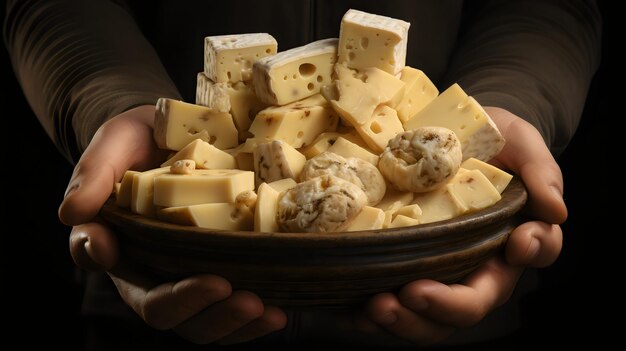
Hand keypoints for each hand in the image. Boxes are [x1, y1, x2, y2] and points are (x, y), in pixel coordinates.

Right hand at [59, 106, 285, 343]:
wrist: (168, 133)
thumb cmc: (136, 140)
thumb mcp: (113, 144)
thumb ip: (93, 174)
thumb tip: (73, 213)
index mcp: (120, 248)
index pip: (135, 287)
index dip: (164, 291)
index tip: (207, 281)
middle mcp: (152, 269)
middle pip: (171, 313)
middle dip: (204, 310)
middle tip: (238, 296)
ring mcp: (188, 271)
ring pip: (204, 320)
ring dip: (235, 323)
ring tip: (267, 312)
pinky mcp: (221, 264)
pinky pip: (232, 304)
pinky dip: (254, 317)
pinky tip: (279, 311)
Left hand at [357, 107, 565, 345]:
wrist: (445, 134)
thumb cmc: (489, 141)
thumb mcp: (520, 142)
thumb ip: (541, 170)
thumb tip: (555, 210)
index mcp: (509, 236)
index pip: (532, 255)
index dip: (527, 255)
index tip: (515, 243)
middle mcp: (472, 264)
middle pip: (468, 305)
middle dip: (441, 307)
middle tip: (410, 295)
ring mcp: (432, 269)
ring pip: (425, 317)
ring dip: (401, 320)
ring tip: (373, 307)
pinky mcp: (396, 265)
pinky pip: (385, 300)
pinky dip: (364, 314)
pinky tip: (345, 311)